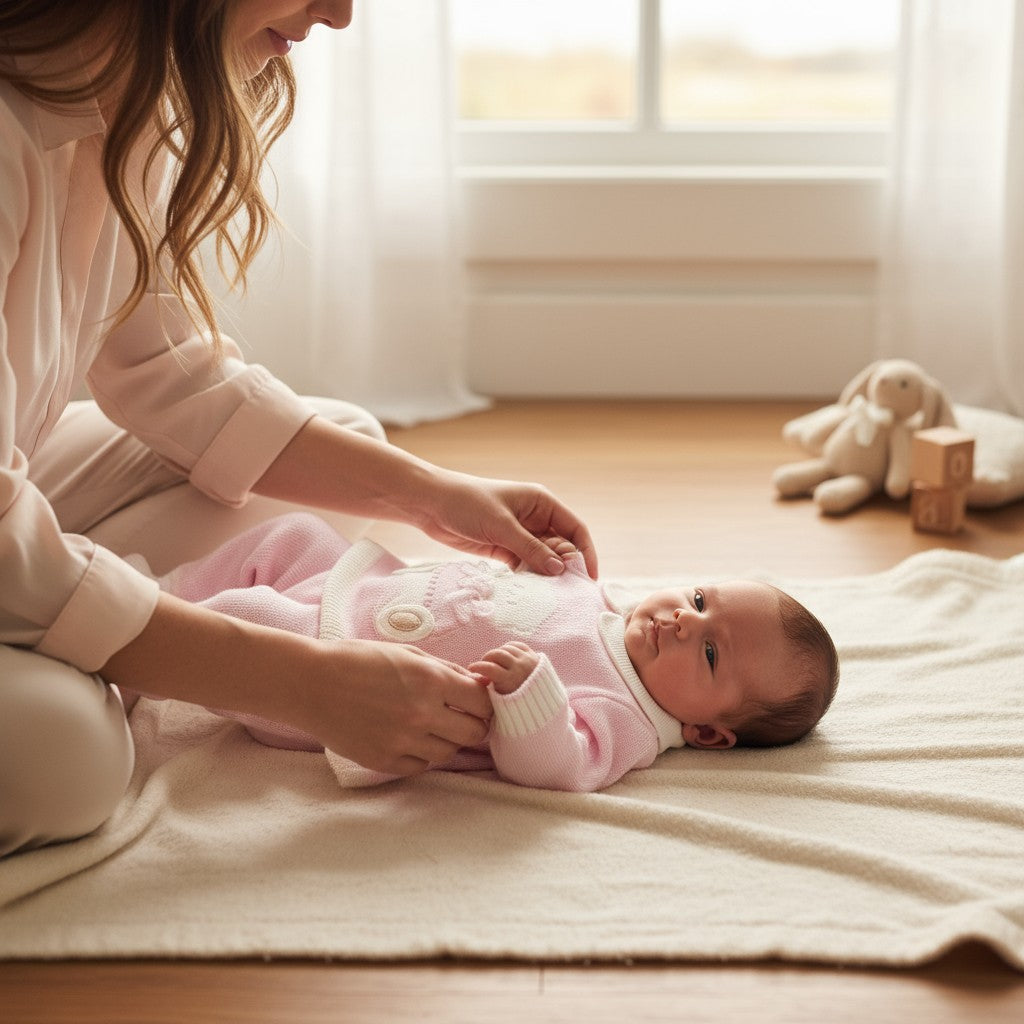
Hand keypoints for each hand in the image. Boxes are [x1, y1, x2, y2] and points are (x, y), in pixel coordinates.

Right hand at [301, 640, 493, 773]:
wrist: (311, 684)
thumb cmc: (359, 661)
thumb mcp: (407, 654)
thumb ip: (445, 671)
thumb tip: (476, 684)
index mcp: (430, 681)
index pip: (482, 704)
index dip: (484, 703)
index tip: (476, 702)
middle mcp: (421, 714)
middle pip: (473, 734)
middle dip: (473, 725)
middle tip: (460, 718)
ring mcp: (403, 741)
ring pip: (448, 753)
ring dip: (446, 741)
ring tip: (429, 727)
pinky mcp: (384, 761)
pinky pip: (419, 766)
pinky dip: (420, 755)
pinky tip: (409, 739)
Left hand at [416, 471, 597, 578]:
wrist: (430, 504)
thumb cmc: (467, 503)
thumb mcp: (502, 526)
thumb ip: (531, 548)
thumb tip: (560, 570)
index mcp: (541, 503)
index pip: (575, 528)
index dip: (586, 552)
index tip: (588, 577)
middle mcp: (535, 518)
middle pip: (562, 546)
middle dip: (566, 567)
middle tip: (568, 592)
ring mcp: (520, 534)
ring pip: (543, 559)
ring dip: (546, 575)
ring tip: (551, 596)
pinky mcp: (504, 548)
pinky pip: (525, 565)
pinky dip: (529, 577)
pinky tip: (530, 591)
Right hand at [469, 641, 539, 695]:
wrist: (544, 702)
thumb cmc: (518, 704)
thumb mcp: (501, 699)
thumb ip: (488, 688)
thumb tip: (474, 677)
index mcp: (511, 680)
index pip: (489, 668)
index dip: (477, 666)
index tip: (471, 668)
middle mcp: (520, 667)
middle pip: (496, 654)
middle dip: (486, 658)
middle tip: (483, 664)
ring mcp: (527, 659)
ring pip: (505, 648)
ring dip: (497, 654)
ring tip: (494, 662)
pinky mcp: (533, 654)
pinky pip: (515, 644)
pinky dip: (507, 648)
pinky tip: (504, 656)